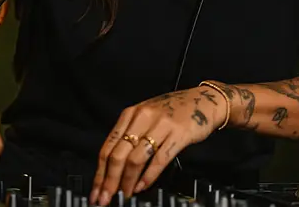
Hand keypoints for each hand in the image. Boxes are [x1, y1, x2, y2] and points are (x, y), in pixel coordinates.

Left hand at [90, 85, 227, 204]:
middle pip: (118, 155)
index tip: (95, 191)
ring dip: (128, 181)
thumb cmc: (173, 111)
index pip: (107, 147)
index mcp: (130, 114)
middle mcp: (142, 118)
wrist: (203, 101)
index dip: (99, 173)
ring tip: (125, 195)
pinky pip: (159, 159)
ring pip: (136, 158)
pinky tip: (143, 187)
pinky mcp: (178, 134)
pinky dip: (149, 176)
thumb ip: (130, 136)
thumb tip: (113, 168)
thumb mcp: (146, 116)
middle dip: (109, 181)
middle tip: (105, 199)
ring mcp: (160, 125)